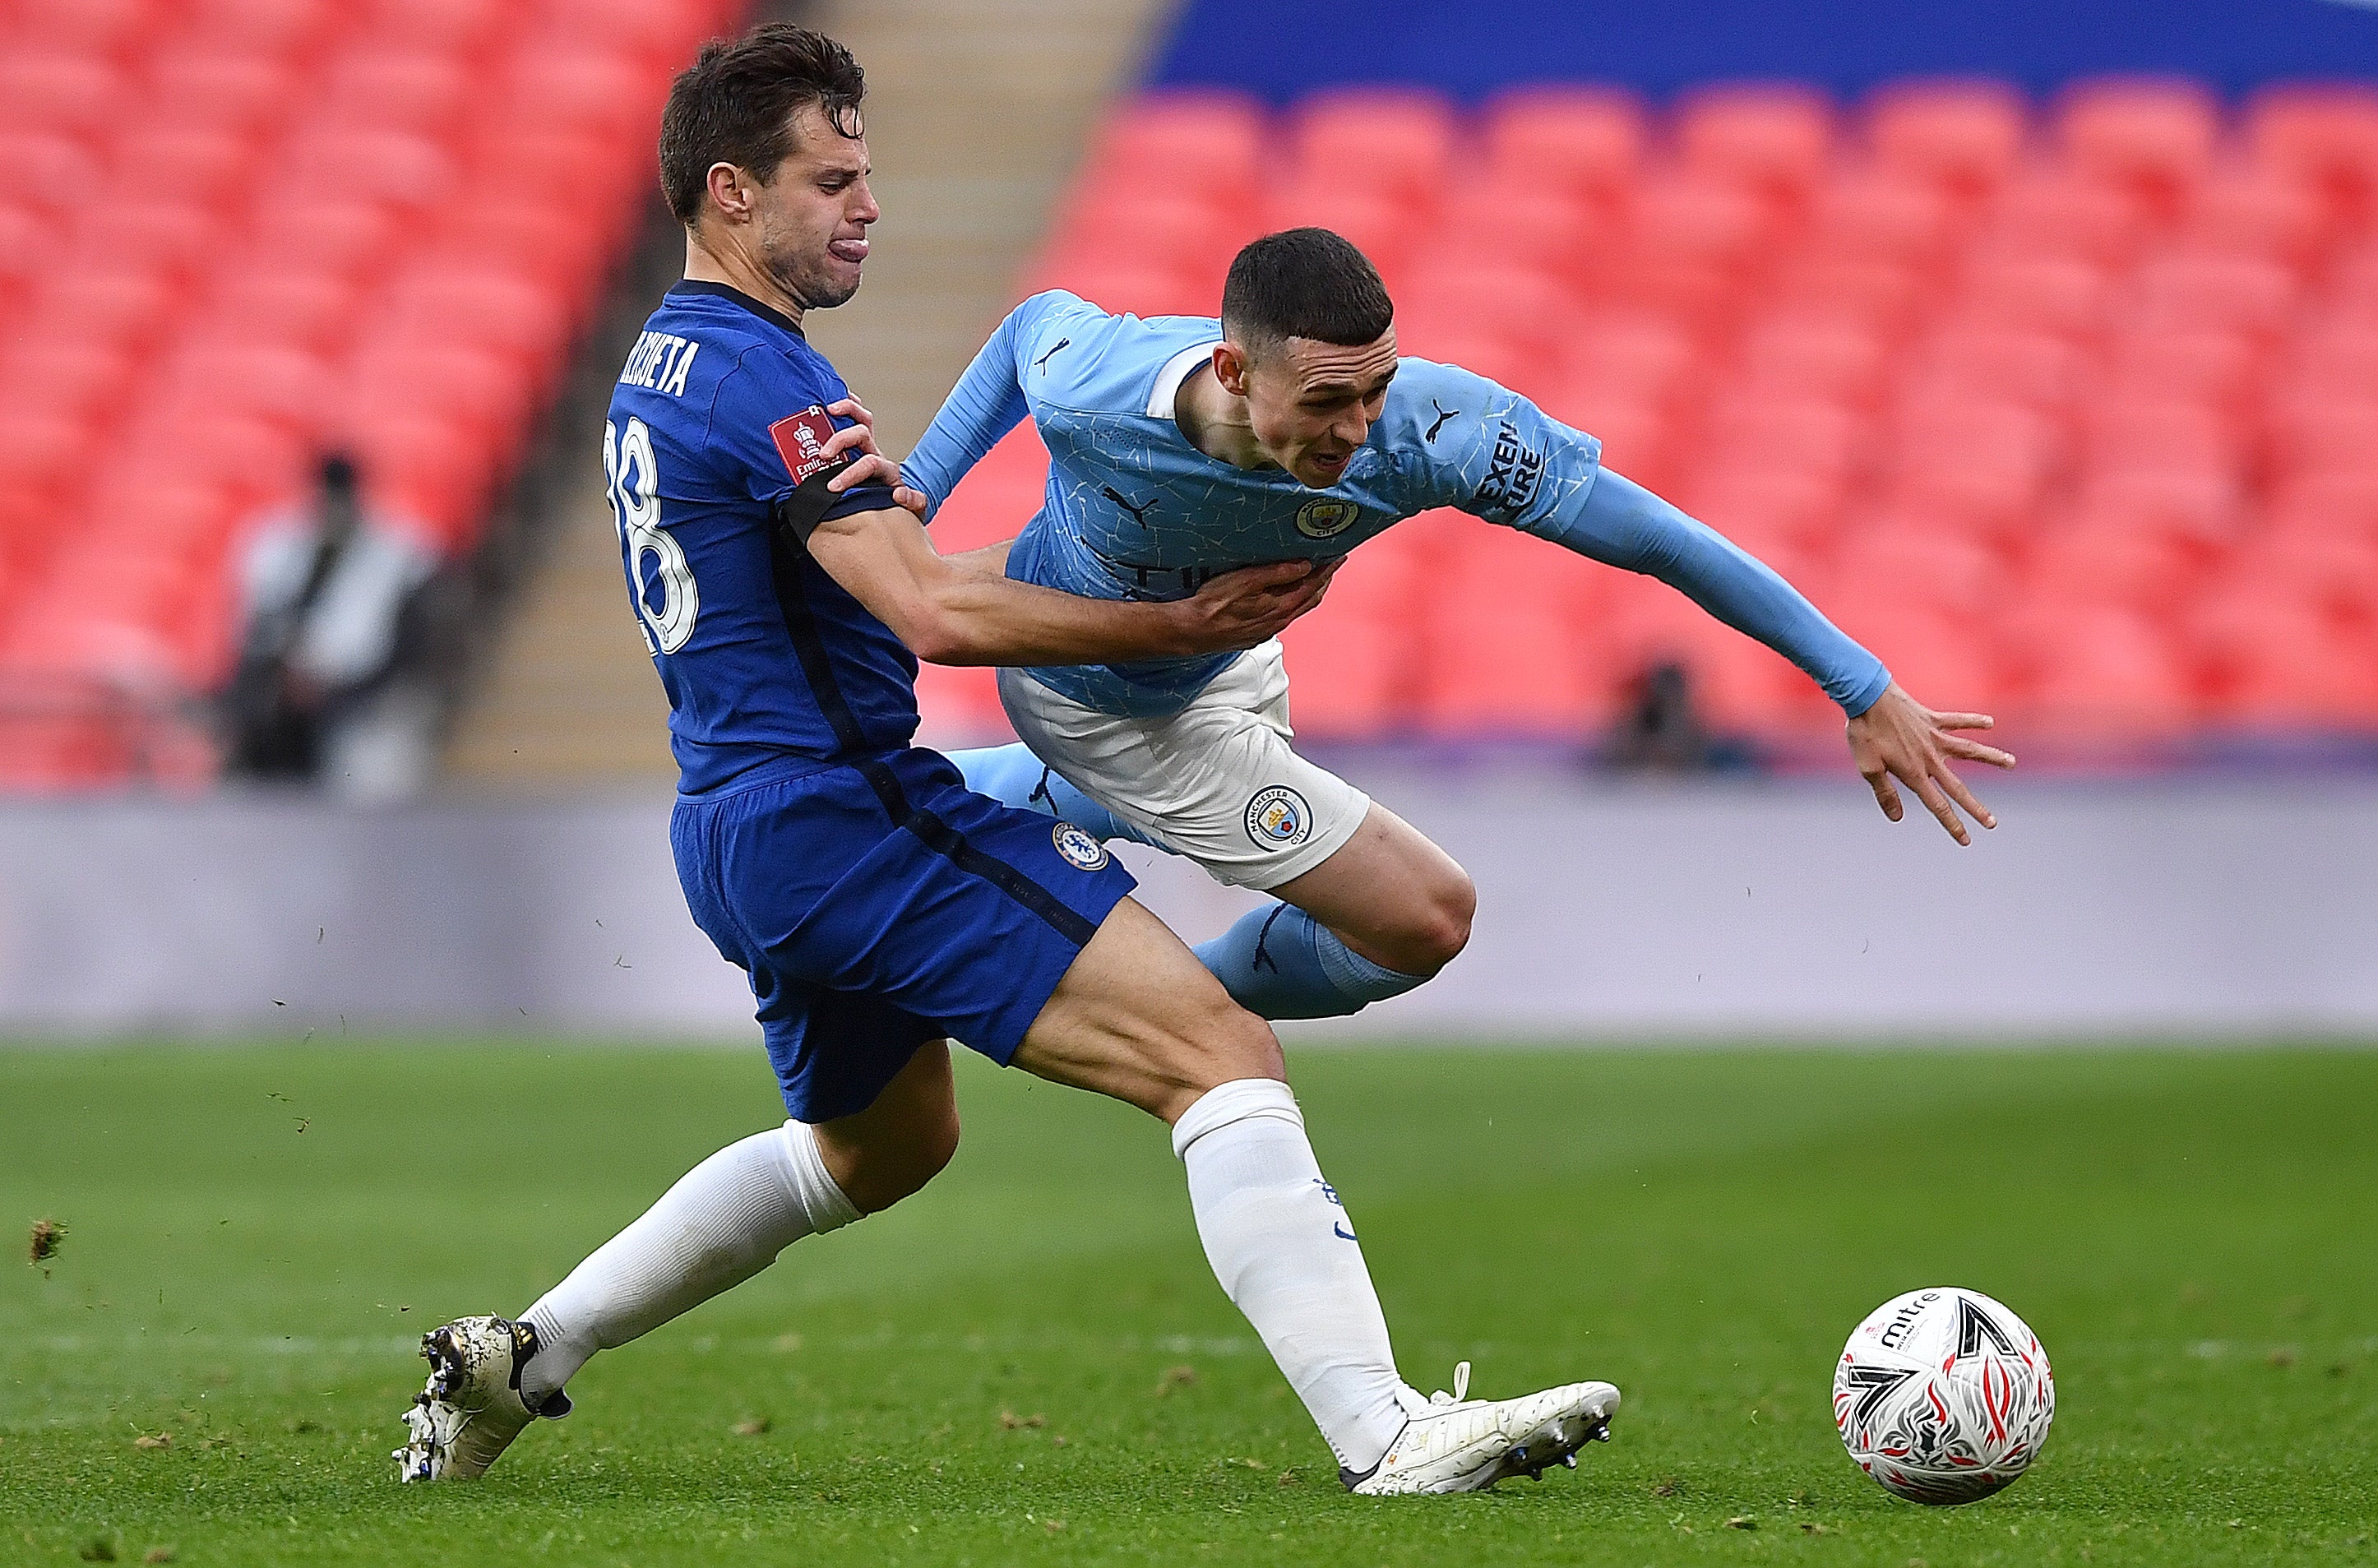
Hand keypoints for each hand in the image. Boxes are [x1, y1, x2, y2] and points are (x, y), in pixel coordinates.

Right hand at [821, 397, 928, 516]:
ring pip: (860, 418)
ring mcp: (867, 445)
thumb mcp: (913, 507)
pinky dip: (847, 403)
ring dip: (847, 409)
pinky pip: (854, 416)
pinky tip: (831, 400)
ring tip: (828, 409)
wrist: (899, 499)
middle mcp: (875, 453)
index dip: (851, 473)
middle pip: (862, 433)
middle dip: (841, 440)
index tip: (833, 486)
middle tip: (823, 454)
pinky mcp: (857, 443)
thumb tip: (899, 494)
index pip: (868, 464)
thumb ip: (913, 501)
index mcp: (886, 469)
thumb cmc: (899, 504)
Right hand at [1167, 558, 1339, 653]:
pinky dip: (1292, 602)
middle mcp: (1279, 621)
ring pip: (1297, 609)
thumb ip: (1278, 573)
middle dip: (1323, 581)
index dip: (1328, 570)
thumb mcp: (1247, 580)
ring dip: (1308, 592)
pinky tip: (1284, 597)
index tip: (1339, 557)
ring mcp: (1267, 629)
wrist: (1192, 631)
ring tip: (1313, 578)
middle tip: (1331, 565)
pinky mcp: (1255, 634)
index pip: (1313, 585)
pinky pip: (1282, 616)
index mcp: (1281, 607)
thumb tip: (1305, 566)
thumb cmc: (1215, 604)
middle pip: (1310, 599)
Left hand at [1845, 683, 2015, 845]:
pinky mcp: (1932, 719)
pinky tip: (1990, 722)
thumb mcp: (1868, 768)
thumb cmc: (1864, 734)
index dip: (1952, 824)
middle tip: (1993, 823)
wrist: (1867, 698)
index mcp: (1914, 773)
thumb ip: (1885, 794)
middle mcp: (1930, 758)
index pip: (1937, 806)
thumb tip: (1897, 818)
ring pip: (1969, 750)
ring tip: (2011, 762)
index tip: (1966, 840)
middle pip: (1958, 788)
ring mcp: (1934, 737)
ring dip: (1991, 757)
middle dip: (1976, 808)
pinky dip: (1974, 721)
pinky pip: (1957, 720)